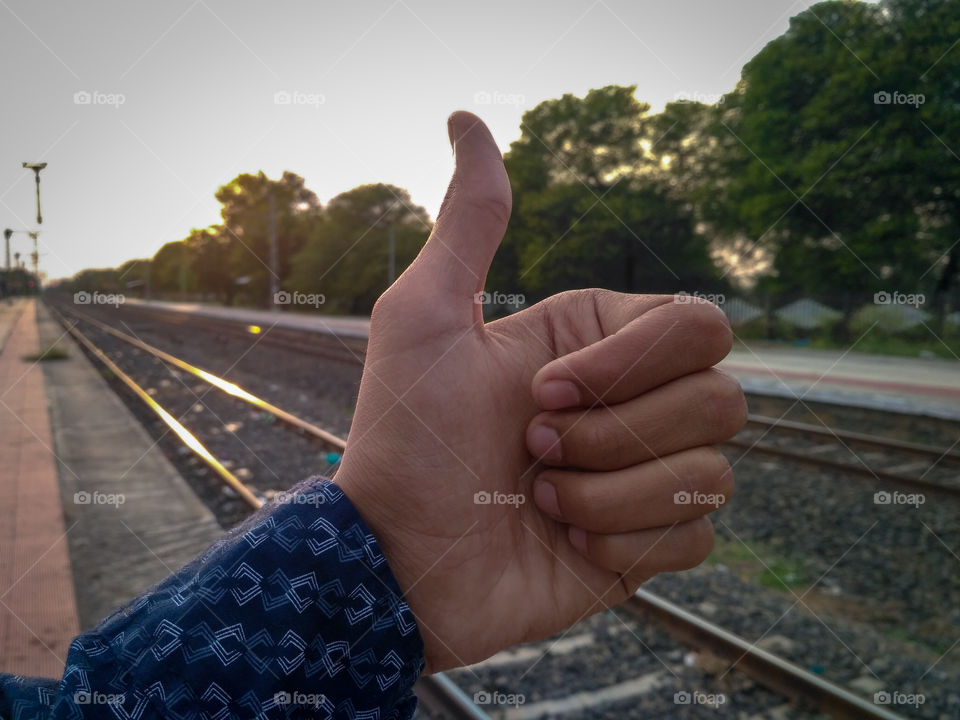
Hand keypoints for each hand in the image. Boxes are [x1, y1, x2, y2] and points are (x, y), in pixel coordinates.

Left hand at [334, 112, 746, 672]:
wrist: (398, 563)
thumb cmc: (405, 437)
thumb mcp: (424, 316)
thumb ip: (468, 221)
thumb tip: (467, 119)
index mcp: (598, 343)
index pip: (699, 325)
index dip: (628, 365)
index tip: (540, 392)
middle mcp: (632, 402)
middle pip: (721, 399)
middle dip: (615, 435)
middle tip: (530, 451)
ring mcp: (643, 475)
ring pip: (711, 470)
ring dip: (608, 493)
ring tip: (536, 501)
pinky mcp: (646, 543)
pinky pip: (695, 535)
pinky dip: (623, 542)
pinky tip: (563, 543)